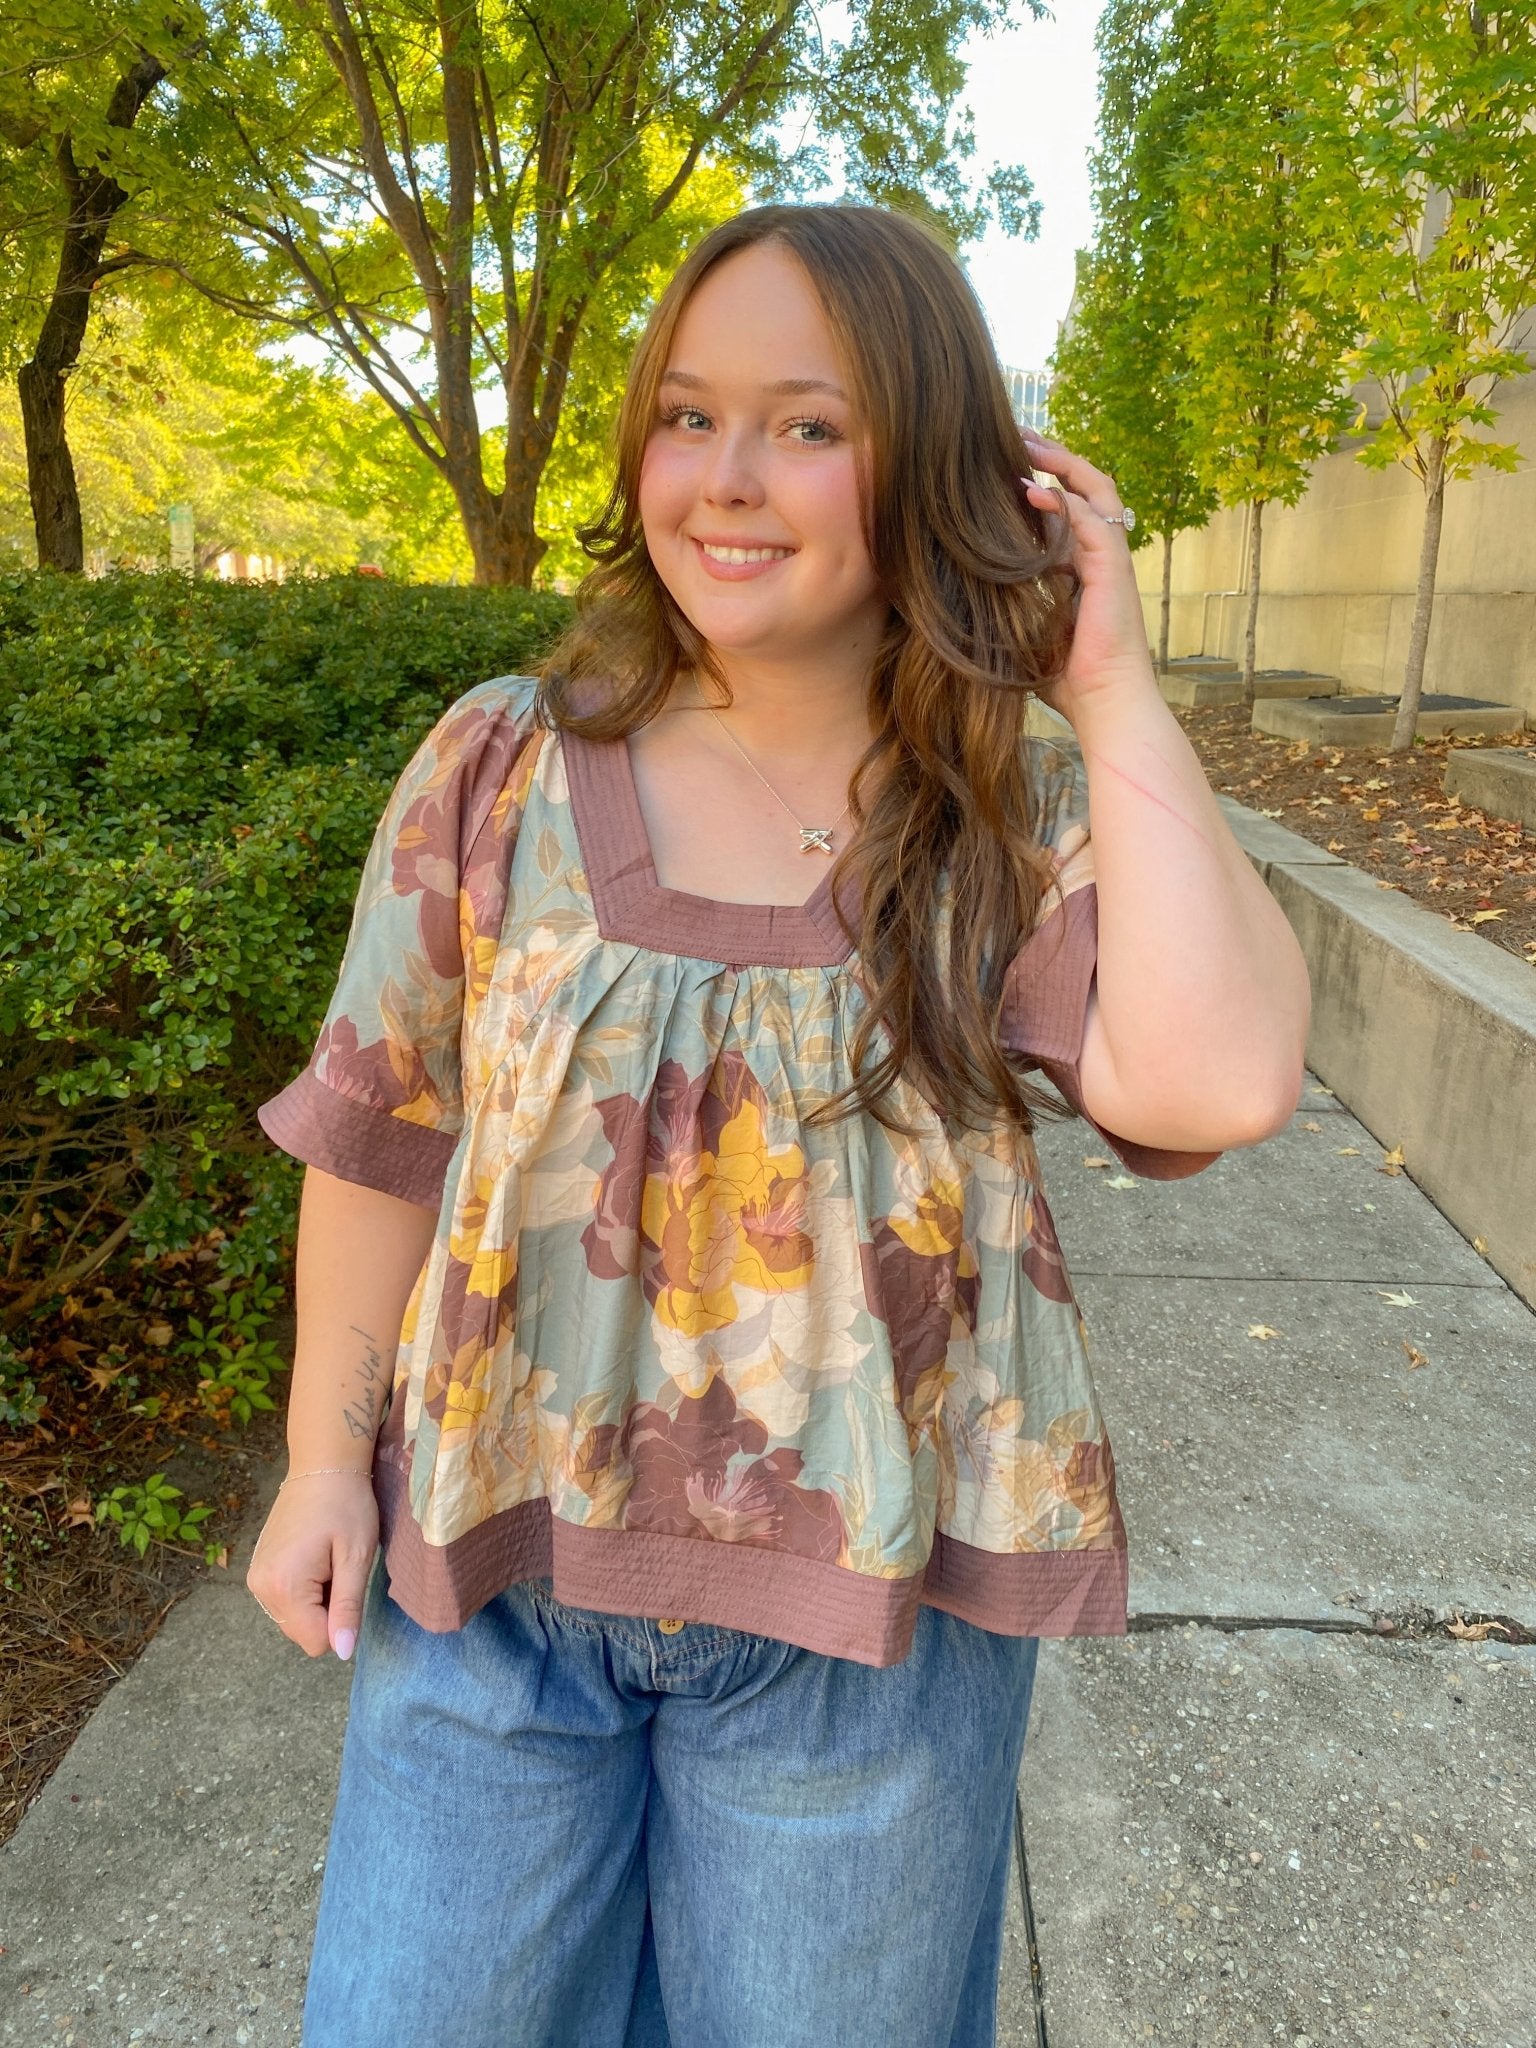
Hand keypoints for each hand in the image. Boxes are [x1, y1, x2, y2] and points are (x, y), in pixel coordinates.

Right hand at [246, 1471, 378, 1659]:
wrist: (322, 1466)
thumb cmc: (347, 1505)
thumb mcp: (356, 1557)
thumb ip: (347, 1608)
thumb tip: (343, 1652)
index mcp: (284, 1586)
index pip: (316, 1642)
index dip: (340, 1621)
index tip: (346, 1581)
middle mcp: (260, 1587)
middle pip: (302, 1632)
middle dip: (326, 1610)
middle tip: (337, 1567)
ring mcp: (255, 1578)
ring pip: (294, 1617)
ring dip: (315, 1600)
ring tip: (326, 1560)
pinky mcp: (258, 1569)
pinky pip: (284, 1600)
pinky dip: (304, 1589)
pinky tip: (314, 1557)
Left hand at [1019, 431, 1156, 720]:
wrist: (1104, 707)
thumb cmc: (1066, 682)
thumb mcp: (1025, 632)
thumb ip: (1006, 605)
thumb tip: (958, 594)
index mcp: (1083, 568)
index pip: (1068, 509)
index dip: (1042, 484)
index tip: (1005, 468)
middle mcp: (1101, 557)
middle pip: (1086, 487)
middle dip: (1054, 459)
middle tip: (1016, 436)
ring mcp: (1112, 561)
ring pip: (1096, 491)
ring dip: (1062, 465)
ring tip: (1028, 446)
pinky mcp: (1114, 572)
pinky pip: (1093, 522)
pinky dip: (1065, 502)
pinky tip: (1034, 494)